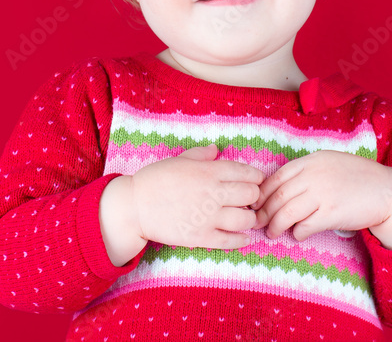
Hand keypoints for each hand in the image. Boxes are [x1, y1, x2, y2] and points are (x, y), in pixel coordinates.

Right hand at [130, 144, 264, 250]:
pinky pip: (230, 241)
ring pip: (245, 219)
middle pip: (251, 195)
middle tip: (250, 200)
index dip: (255, 177)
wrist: (134, 206)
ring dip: (251, 218)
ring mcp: (209, 217)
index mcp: (209, 171)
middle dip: (254, 197)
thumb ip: (201, 155)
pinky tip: (245, 237)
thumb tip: (216, 149)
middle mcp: (213, 193)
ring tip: (247, 218)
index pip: (246, 173)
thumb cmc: (155, 179)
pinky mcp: (201, 237)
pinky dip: (242, 240)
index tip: (256, 181)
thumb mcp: (179, 160)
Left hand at [251, 150, 391, 247]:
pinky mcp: (332, 213)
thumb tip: (279, 191)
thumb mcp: (330, 164)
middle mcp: (314, 175)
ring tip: (271, 233)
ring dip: (275, 225)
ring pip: (287, 212)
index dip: (262, 193)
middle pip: (278, 195)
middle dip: (263, 212)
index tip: (255, 204)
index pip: (277, 176)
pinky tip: (297, 235)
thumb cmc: (358, 179)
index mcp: (312, 161)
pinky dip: (297, 233)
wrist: (388, 191)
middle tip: (257, 223)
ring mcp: (323, 193)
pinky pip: (305, 226)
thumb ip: (307, 172)